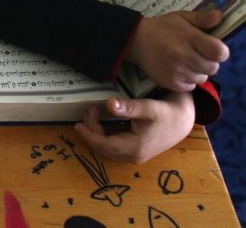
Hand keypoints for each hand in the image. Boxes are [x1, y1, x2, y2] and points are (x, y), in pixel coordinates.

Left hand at [74, 92, 194, 163]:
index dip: (88, 135)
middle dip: (91, 132)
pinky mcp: (136, 153)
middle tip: (90, 111)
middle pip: (103, 149)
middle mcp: (134, 156)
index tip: (78, 123)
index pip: (104, 145)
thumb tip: (109, 104)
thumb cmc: (167, 112)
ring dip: (96, 135)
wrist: (183, 121)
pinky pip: (113, 149)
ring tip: (93, 115)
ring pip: (107, 150)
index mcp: (135, 147)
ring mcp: (135, 156)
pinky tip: (101, 124)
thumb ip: (129, 107)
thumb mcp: (149, 107)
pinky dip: (103, 138)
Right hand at [126, 11, 228, 91]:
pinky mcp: (169, 81)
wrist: (135, 40)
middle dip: (208, 62)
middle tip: (197, 55)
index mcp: (189, 38)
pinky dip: (188, 80)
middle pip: (213, 68)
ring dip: (198, 72)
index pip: (219, 52)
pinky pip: (190, 86)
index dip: (220, 52)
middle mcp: (183, 55)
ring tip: (187, 62)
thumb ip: (202, 18)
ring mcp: (176, 70)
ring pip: (201, 78)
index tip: (213, 49)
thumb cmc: (161, 27)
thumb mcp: (181, 17)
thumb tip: (220, 16)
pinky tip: (179, 70)